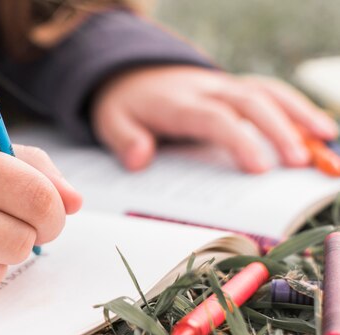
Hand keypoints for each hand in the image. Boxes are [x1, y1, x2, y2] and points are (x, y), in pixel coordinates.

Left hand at [92, 66, 338, 172]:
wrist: (129, 73)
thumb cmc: (124, 105)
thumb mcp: (110, 122)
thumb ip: (123, 140)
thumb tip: (139, 159)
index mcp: (178, 102)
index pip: (214, 119)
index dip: (239, 141)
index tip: (260, 168)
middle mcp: (207, 90)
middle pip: (250, 103)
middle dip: (278, 130)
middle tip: (300, 164)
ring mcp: (224, 86)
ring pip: (267, 92)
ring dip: (299, 115)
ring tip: (326, 142)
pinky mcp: (234, 89)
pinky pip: (270, 92)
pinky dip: (296, 108)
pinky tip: (319, 129)